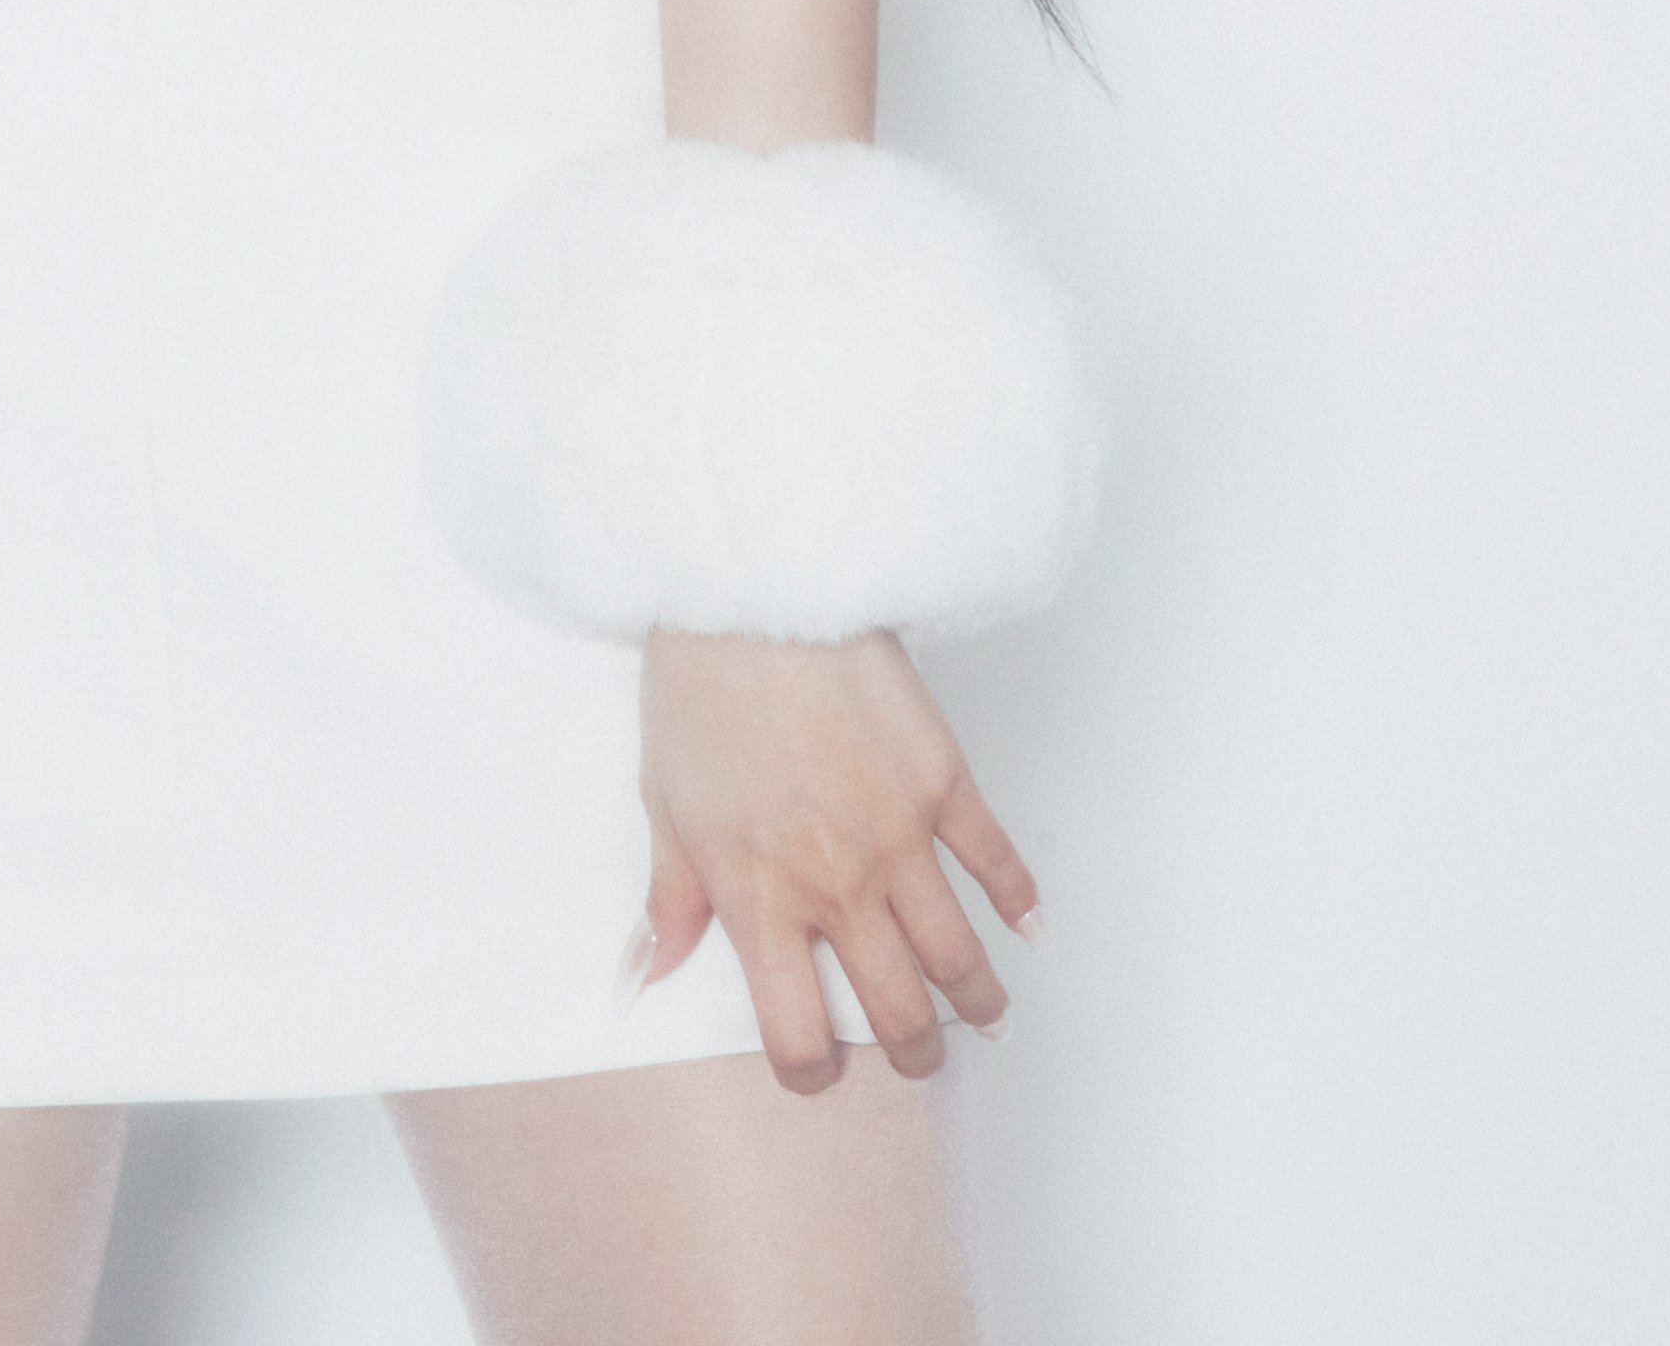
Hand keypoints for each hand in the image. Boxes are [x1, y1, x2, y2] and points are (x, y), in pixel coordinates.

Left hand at [628, 627, 1038, 1093]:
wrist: (752, 597)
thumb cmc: (700, 691)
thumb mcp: (665, 806)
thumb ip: (667, 903)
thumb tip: (644, 973)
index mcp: (761, 900)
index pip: (798, 1031)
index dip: (811, 1072)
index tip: (817, 1071)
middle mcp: (837, 886)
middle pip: (897, 1010)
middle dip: (912, 1051)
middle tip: (916, 1056)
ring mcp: (898, 837)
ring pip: (957, 955)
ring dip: (977, 999)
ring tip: (983, 1013)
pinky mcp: (942, 782)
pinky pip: (996, 861)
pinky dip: (1018, 903)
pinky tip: (1025, 927)